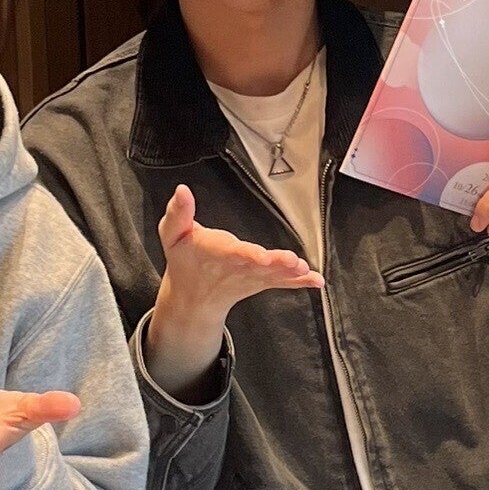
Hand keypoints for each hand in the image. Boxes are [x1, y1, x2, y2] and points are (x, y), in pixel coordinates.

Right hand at [155, 183, 324, 323]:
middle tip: (293, 262)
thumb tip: (182, 190)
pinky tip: (316, 280)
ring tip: (305, 270)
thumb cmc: (185, 260)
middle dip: (277, 264)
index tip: (262, 256)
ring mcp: (253, 277)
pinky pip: (283, 283)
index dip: (248, 254)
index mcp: (217, 254)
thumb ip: (178, 213)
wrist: (192, 298)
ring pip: (274, 275)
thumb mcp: (172, 235)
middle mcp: (237, 268)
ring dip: (291, 273)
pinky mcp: (262, 282)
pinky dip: (300, 282)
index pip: (234, 253)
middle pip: (259, 266)